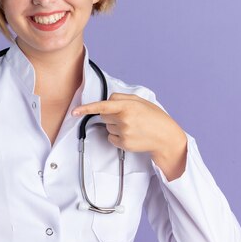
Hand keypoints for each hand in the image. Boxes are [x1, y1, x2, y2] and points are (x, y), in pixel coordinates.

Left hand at [71, 93, 187, 179]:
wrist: (165, 137)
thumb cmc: (153, 117)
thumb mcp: (140, 101)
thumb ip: (122, 98)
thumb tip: (107, 100)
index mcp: (128, 106)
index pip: (102, 106)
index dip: (86, 108)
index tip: (75, 111)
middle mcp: (124, 119)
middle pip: (103, 116)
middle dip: (111, 115)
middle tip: (128, 117)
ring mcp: (124, 132)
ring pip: (107, 127)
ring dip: (116, 126)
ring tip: (132, 126)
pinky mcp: (124, 144)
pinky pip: (111, 138)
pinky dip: (117, 136)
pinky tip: (131, 135)